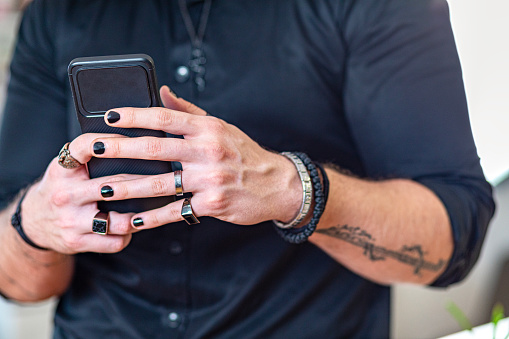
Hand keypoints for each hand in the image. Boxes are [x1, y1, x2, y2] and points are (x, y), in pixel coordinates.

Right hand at [21, 133, 140, 253]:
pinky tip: (135, 226)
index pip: (83, 147)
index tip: (134, 139)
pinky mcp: (77, 242)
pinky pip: (114, 242)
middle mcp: (65, 194)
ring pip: (118, 221)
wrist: (34, 220)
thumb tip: (135, 145)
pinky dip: (129, 235)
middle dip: (142, 182)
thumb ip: (90, 158)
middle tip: (163, 179)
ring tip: (151, 208)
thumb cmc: (62, 187)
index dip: (111, 140)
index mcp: (63, 170)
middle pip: (112, 185)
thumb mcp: (67, 167)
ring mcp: (71, 220)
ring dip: (139, 216)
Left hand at [94, 86, 302, 228]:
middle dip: (121, 148)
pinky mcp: (212, 204)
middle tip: (95, 148)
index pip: (165, 117)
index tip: (110, 116)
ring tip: (102, 189)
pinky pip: (175, 212)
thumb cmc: (246, 154)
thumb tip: (162, 92)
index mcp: (208, 128)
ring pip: (160, 183)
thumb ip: (189, 111)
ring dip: (127, 187)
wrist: (277, 184)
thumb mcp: (222, 127)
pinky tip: (131, 220)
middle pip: (156, 148)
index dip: (135, 115)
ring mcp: (210, 179)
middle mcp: (208, 151)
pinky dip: (151, 218)